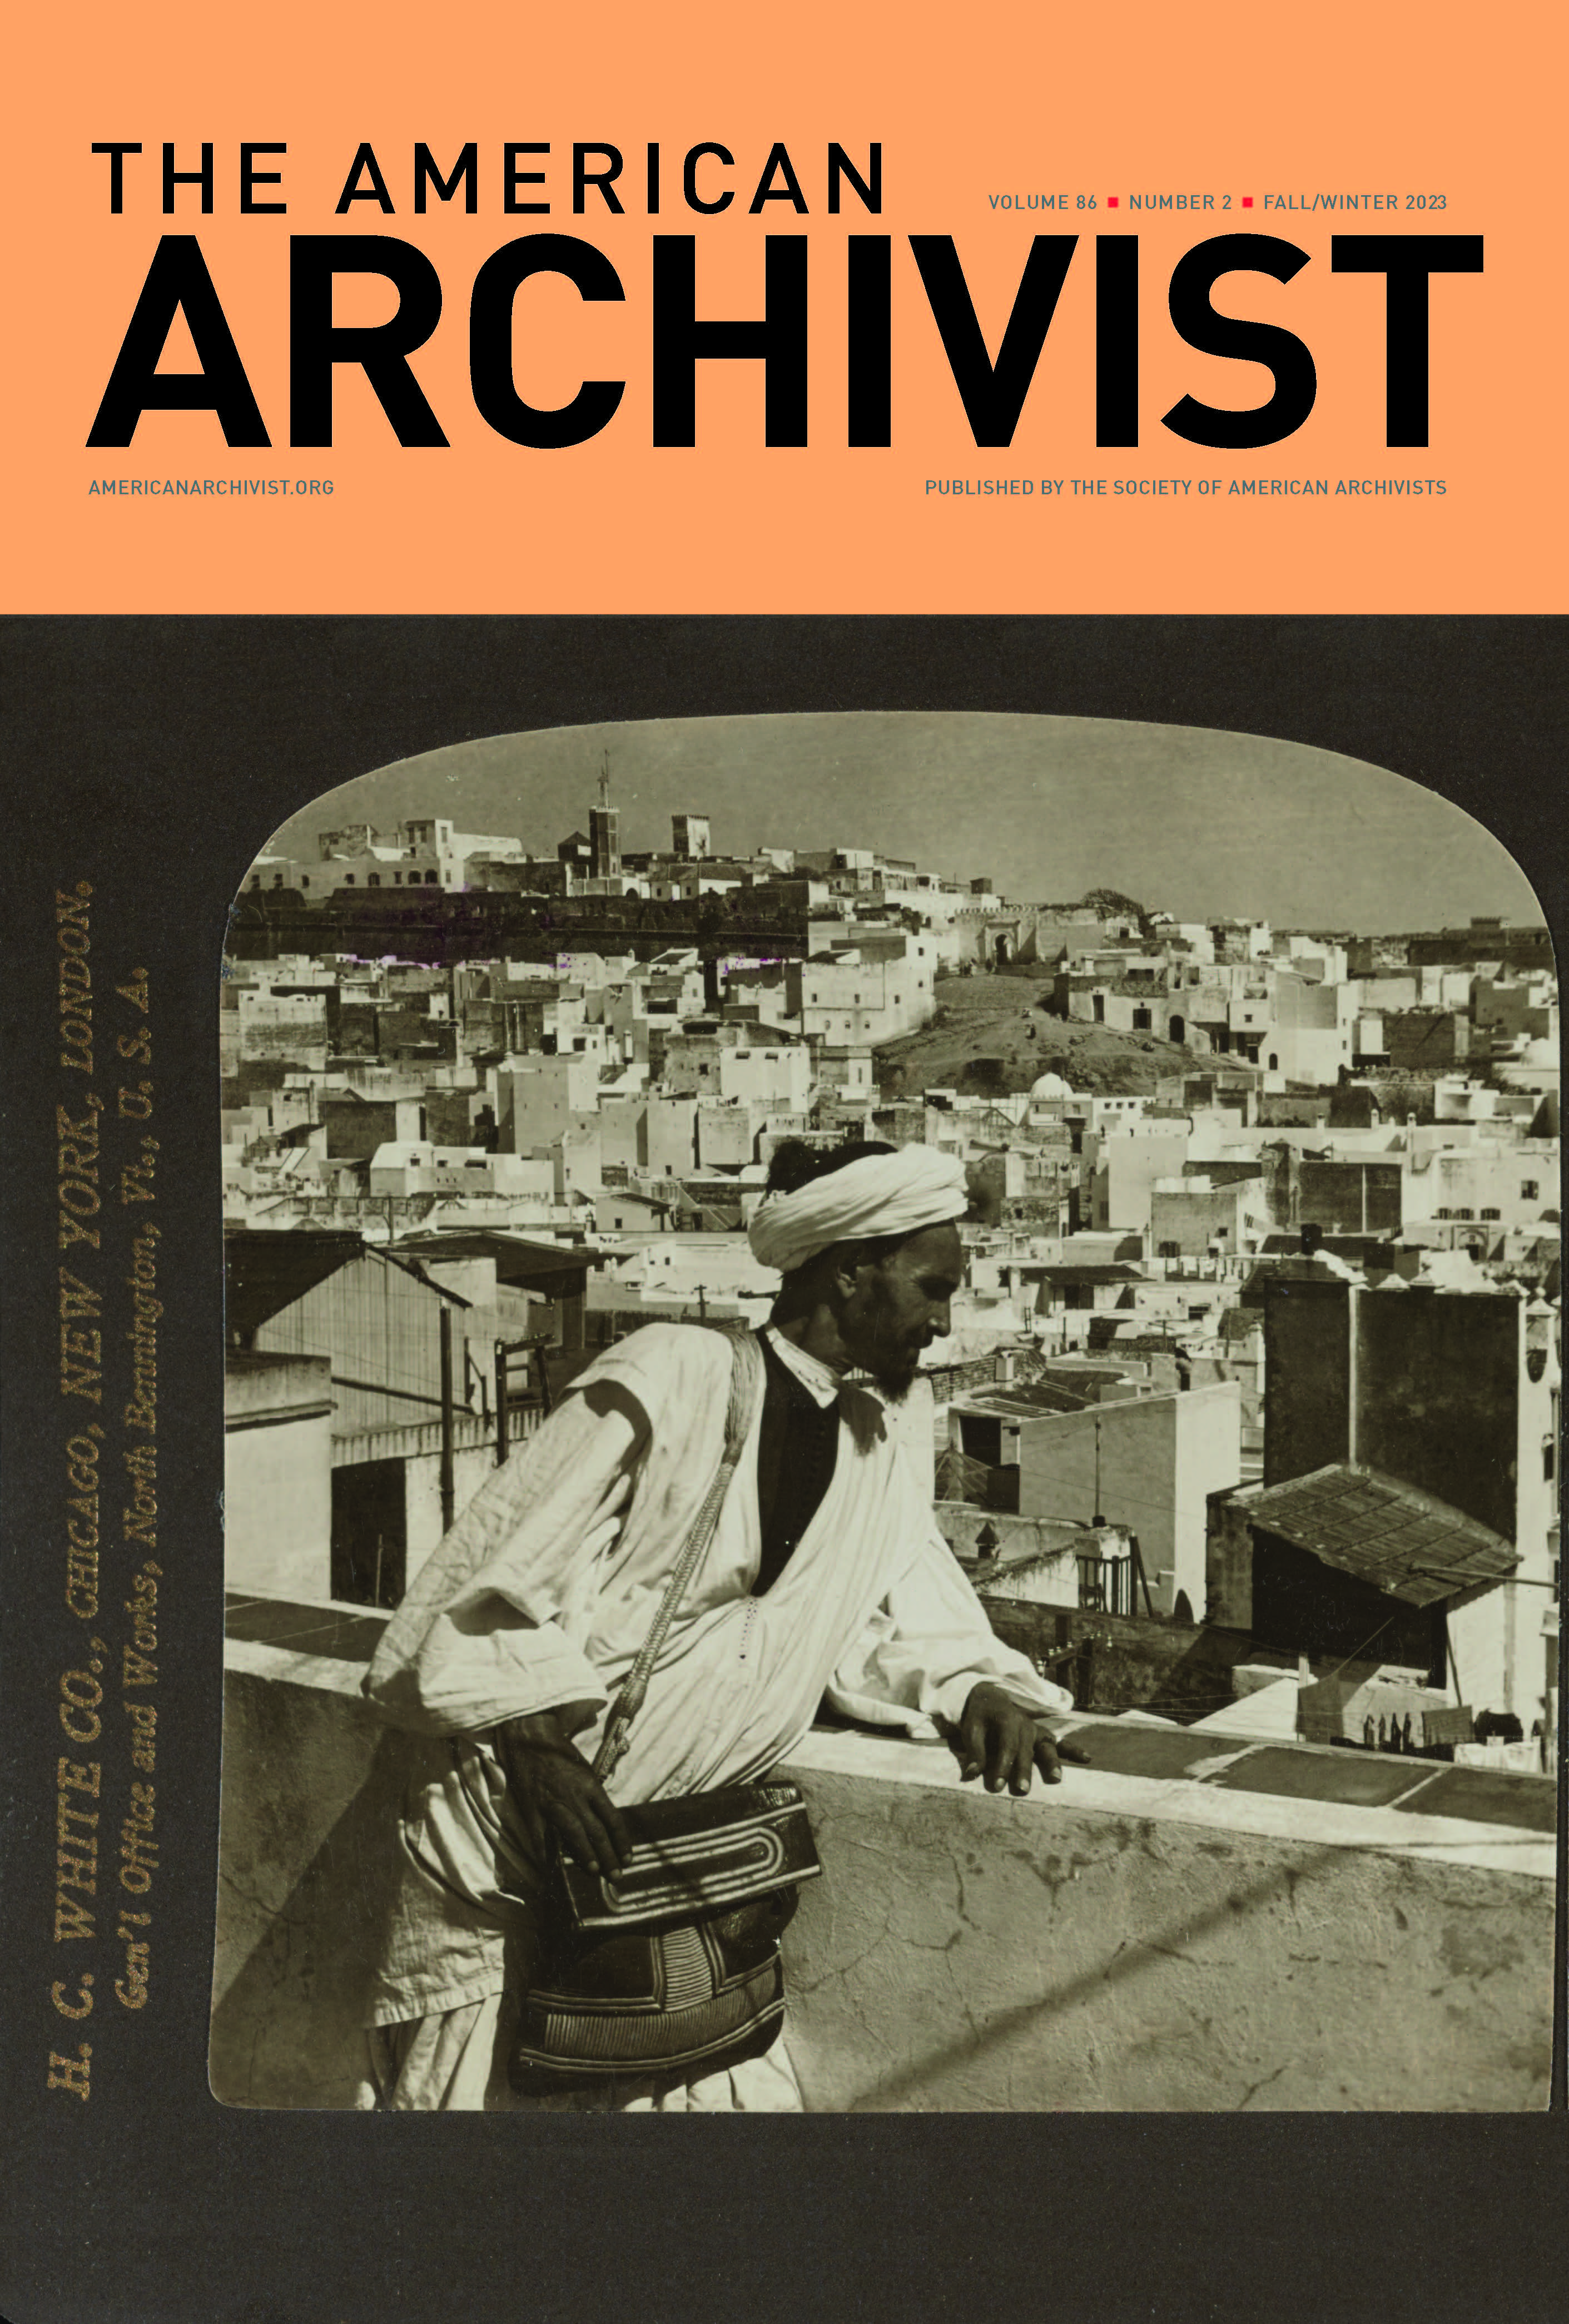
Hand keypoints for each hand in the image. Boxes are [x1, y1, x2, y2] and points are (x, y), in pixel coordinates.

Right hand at [490, 1704, 631, 1878]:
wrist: (530, 1740)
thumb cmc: (561, 1756)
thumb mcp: (585, 1771)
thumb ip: (594, 1797)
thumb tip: (604, 1824)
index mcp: (591, 1786)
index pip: (613, 1819)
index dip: (622, 1841)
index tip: (628, 1859)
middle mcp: (575, 1796)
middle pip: (596, 1831)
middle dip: (608, 1856)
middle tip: (616, 1876)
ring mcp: (552, 1803)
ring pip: (573, 1834)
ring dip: (585, 1855)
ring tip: (594, 1872)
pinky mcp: (532, 1809)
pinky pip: (540, 1836)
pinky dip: (547, 1853)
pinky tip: (553, 1868)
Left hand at [952, 1682, 1092, 1795]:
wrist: (991, 1697)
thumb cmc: (980, 1716)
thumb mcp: (971, 1728)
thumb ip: (974, 1751)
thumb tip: (971, 1775)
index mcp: (1007, 1719)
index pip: (1006, 1745)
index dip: (1002, 1766)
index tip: (997, 1786)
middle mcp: (1025, 1724)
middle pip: (1026, 1749)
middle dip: (1024, 1770)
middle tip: (1022, 1790)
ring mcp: (1036, 1730)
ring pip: (1047, 1746)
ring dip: (1052, 1762)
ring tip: (1056, 1779)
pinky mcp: (1043, 1735)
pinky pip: (1060, 1742)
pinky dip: (1073, 1749)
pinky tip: (1087, 1758)